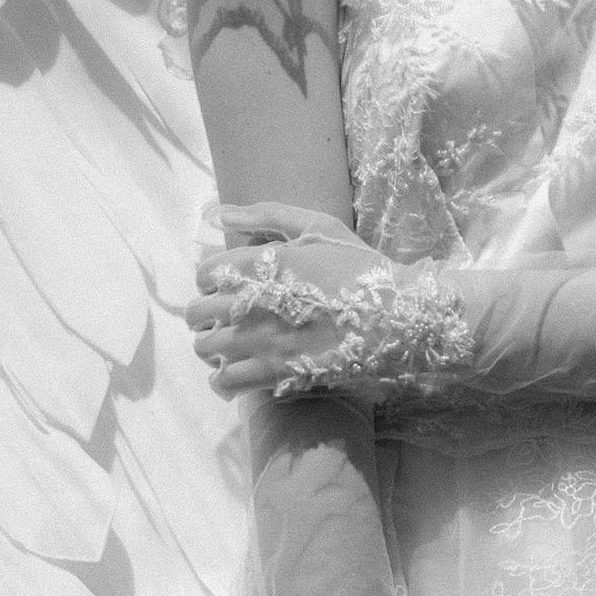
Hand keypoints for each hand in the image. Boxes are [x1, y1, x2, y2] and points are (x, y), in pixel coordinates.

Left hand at [186, 203, 392, 396]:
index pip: (205, 273)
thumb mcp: (318, 227)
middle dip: (204, 314)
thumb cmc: (358, 266)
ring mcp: (262, 340)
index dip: (210, 280)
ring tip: (228, 346)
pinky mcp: (276, 373)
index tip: (225, 287)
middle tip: (222, 318)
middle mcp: (252, 301)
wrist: (397, 315)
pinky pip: (228, 381)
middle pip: (198, 312)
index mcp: (260, 263)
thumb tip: (219, 214)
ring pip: (207, 348)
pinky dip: (224, 379)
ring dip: (211, 347)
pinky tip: (236, 373)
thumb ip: (266, 216)